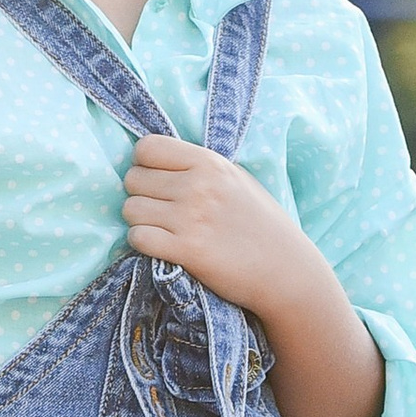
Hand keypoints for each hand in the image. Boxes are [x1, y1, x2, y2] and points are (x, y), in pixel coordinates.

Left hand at [122, 137, 321, 315]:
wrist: (285, 269)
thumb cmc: (261, 223)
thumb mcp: (236, 178)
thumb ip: (198, 167)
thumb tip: (157, 162)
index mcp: (209, 162)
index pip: (147, 148)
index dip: (144, 165)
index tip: (157, 181)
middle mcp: (197, 186)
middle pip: (133, 179)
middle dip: (141, 195)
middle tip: (161, 210)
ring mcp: (190, 218)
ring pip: (130, 209)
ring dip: (140, 221)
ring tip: (162, 229)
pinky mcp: (186, 250)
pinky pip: (137, 237)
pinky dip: (143, 243)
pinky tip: (161, 246)